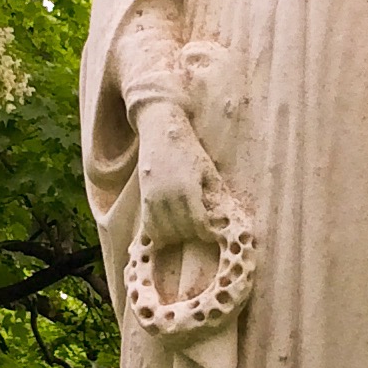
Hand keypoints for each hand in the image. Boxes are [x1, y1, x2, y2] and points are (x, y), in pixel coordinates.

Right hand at [136, 103, 215, 246]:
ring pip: (163, 232)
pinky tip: (168, 230)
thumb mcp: (208, 169)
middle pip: (181, 230)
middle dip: (191, 234)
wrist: (160, 131)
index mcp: (188, 189)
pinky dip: (159, 233)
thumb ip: (215, 194)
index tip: (211, 234)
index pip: (198, 224)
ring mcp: (153, 198)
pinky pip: (149, 226)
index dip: (206, 233)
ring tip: (184, 229)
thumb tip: (223, 217)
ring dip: (175, 235)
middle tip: (199, 230)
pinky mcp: (144, 198)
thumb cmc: (189, 149)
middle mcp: (168, 196)